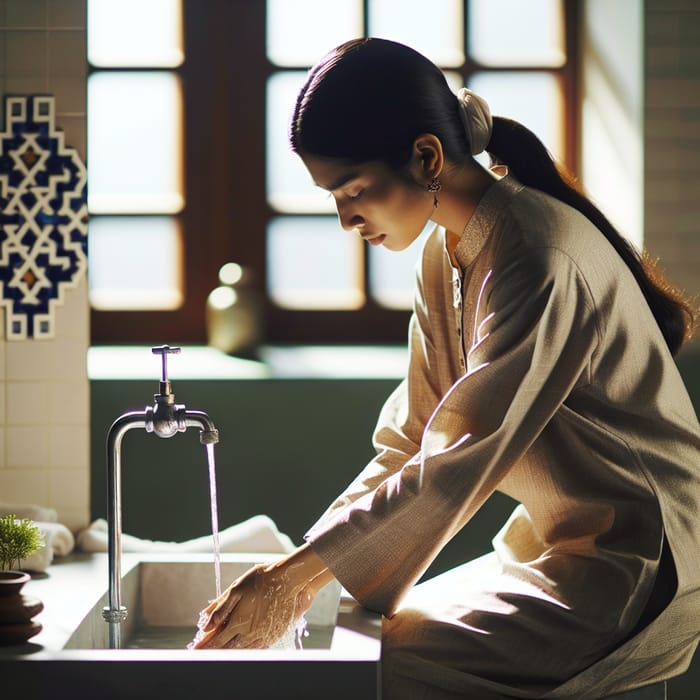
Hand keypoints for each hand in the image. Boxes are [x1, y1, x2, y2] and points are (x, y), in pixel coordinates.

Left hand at [190, 545, 332, 649]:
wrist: (288, 580)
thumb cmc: (262, 580)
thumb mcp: (237, 589)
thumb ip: (220, 608)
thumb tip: (205, 624)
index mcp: (238, 622)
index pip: (216, 641)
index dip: (204, 647)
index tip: (194, 651)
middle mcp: (249, 634)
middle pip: (227, 649)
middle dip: (214, 652)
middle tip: (203, 655)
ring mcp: (262, 636)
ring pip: (242, 651)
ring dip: (229, 653)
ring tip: (219, 654)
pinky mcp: (273, 636)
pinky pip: (256, 649)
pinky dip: (246, 651)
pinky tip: (242, 649)